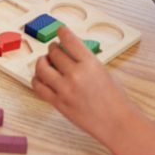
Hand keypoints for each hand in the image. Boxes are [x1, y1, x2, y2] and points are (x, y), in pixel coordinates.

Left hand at [32, 26, 135, 146]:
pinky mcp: (58, 103)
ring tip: (46, 62)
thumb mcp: (102, 70)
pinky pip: (38, 86)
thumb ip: (84, 60)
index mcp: (90, 63)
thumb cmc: (115, 99)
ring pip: (41, 67)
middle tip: (55, 50)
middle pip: (54, 51)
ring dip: (42, 61)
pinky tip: (42, 78)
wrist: (117, 124)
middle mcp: (76, 74)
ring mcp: (65, 89)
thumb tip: (67, 51)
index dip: (62, 32)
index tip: (60, 30)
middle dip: (53, 48)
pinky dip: (37, 79)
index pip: (69, 39)